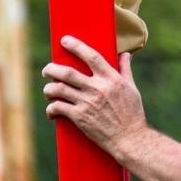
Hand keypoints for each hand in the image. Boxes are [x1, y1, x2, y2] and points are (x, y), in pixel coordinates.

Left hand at [42, 35, 144, 150]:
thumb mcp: (132, 89)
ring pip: (59, 89)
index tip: (65, 41)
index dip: (76, 46)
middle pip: (68, 73)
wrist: (130, 139)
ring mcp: (87, 103)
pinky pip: (58, 108)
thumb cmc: (133, 114)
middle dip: (52, 69)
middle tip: (47, 69)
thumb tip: (125, 54)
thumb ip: (125, 70)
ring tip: (48, 89)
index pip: (91, 56)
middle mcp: (98, 88)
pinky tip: (52, 110)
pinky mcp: (80, 118)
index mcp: (111, 79)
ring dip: (49, 88)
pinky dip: (51, 108)